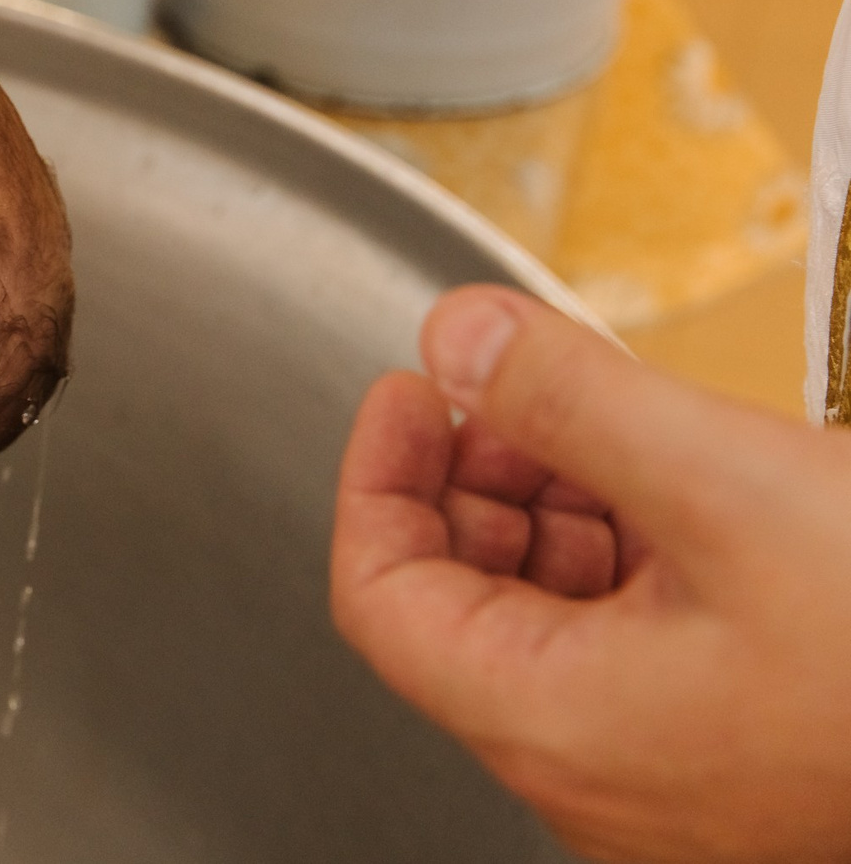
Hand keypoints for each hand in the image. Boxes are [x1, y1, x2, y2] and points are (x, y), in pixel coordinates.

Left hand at [331, 284, 850, 862]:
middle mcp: (597, 778)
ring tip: (599, 421)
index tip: (410, 390)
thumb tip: (457, 339)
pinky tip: (682, 491)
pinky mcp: (742, 763)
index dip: (379, 475)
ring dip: (559, 509)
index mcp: (556, 725)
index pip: (382, 597)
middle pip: (464, 606)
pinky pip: (642, 653)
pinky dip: (636, 558)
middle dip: (479, 476)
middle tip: (509, 387)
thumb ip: (567, 398)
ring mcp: (672, 784)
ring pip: (556, 625)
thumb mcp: (724, 480)